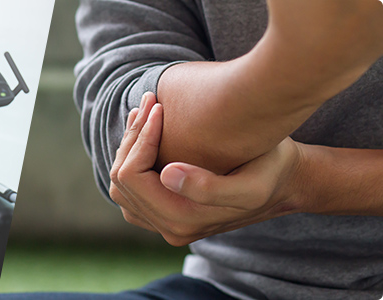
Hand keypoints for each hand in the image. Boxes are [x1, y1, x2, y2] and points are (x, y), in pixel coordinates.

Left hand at [109, 92, 302, 245]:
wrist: (286, 182)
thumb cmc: (270, 173)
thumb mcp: (251, 184)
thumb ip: (208, 188)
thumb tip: (165, 174)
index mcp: (182, 221)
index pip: (132, 177)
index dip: (139, 139)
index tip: (159, 108)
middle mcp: (168, 228)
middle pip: (121, 180)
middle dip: (132, 137)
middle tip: (150, 101)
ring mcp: (163, 222)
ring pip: (121, 183)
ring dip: (130, 145)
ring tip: (147, 111)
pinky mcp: (164, 212)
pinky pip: (131, 186)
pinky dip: (134, 156)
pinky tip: (148, 129)